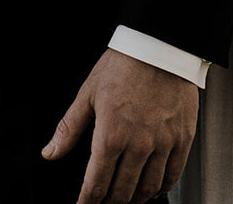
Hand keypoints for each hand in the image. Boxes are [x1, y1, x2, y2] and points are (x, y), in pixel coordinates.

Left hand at [42, 48, 197, 202]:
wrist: (160, 44)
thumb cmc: (124, 64)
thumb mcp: (89, 93)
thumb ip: (69, 128)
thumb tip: (50, 153)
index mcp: (111, 135)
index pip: (95, 186)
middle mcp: (138, 145)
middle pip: (121, 194)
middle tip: (104, 203)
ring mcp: (163, 143)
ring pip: (147, 189)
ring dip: (134, 200)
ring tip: (126, 199)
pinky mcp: (182, 138)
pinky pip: (172, 176)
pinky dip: (161, 189)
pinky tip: (153, 188)